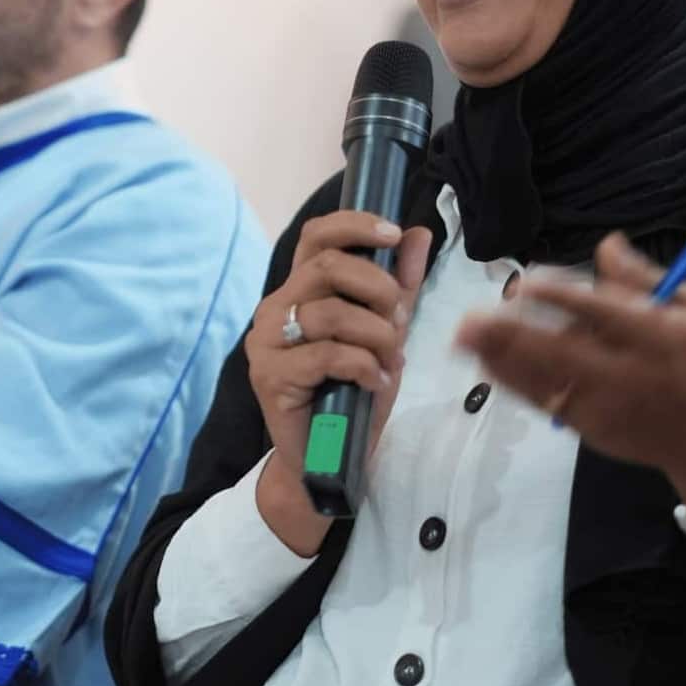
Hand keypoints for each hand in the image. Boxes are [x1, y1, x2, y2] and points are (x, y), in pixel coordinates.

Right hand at [247, 212, 431, 550]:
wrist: (329, 459)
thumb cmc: (353, 393)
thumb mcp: (386, 333)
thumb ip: (400, 285)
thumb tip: (419, 234)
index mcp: (299, 289)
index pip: (317, 236)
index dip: (354, 225)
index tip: (394, 234)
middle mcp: (275, 307)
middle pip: (328, 266)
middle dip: (379, 288)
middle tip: (400, 319)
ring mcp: (266, 341)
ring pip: (331, 312)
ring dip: (376, 334)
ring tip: (390, 358)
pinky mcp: (269, 376)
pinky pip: (329, 354)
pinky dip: (365, 366)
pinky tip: (376, 382)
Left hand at [455, 232, 685, 510]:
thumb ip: (645, 279)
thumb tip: (606, 244)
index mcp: (655, 336)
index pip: (601, 313)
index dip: (560, 298)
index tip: (526, 283)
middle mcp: (625, 373)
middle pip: (560, 352)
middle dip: (511, 336)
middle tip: (470, 320)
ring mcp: (605, 406)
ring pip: (545, 381)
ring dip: (501, 360)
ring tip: (464, 340)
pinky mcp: (593, 428)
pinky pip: (547, 403)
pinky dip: (516, 384)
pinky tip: (490, 365)